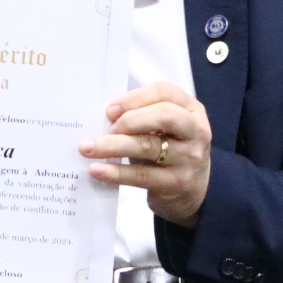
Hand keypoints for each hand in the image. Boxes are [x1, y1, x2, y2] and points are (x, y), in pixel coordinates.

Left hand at [80, 81, 212, 226]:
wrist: (195, 190)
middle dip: (129, 120)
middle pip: (163, 115)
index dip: (135, 98)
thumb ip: (144, 115)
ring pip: (148, 146)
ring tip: (87, 147)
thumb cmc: (171, 149)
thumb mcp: (166, 128)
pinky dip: (116, 172)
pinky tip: (97, 170)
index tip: (110, 109)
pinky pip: (141, 175)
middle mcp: (195, 131)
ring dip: (112, 146)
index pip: (164, 92)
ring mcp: (188, 158)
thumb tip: (107, 115)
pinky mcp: (176, 183)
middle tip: (107, 128)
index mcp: (191, 110)